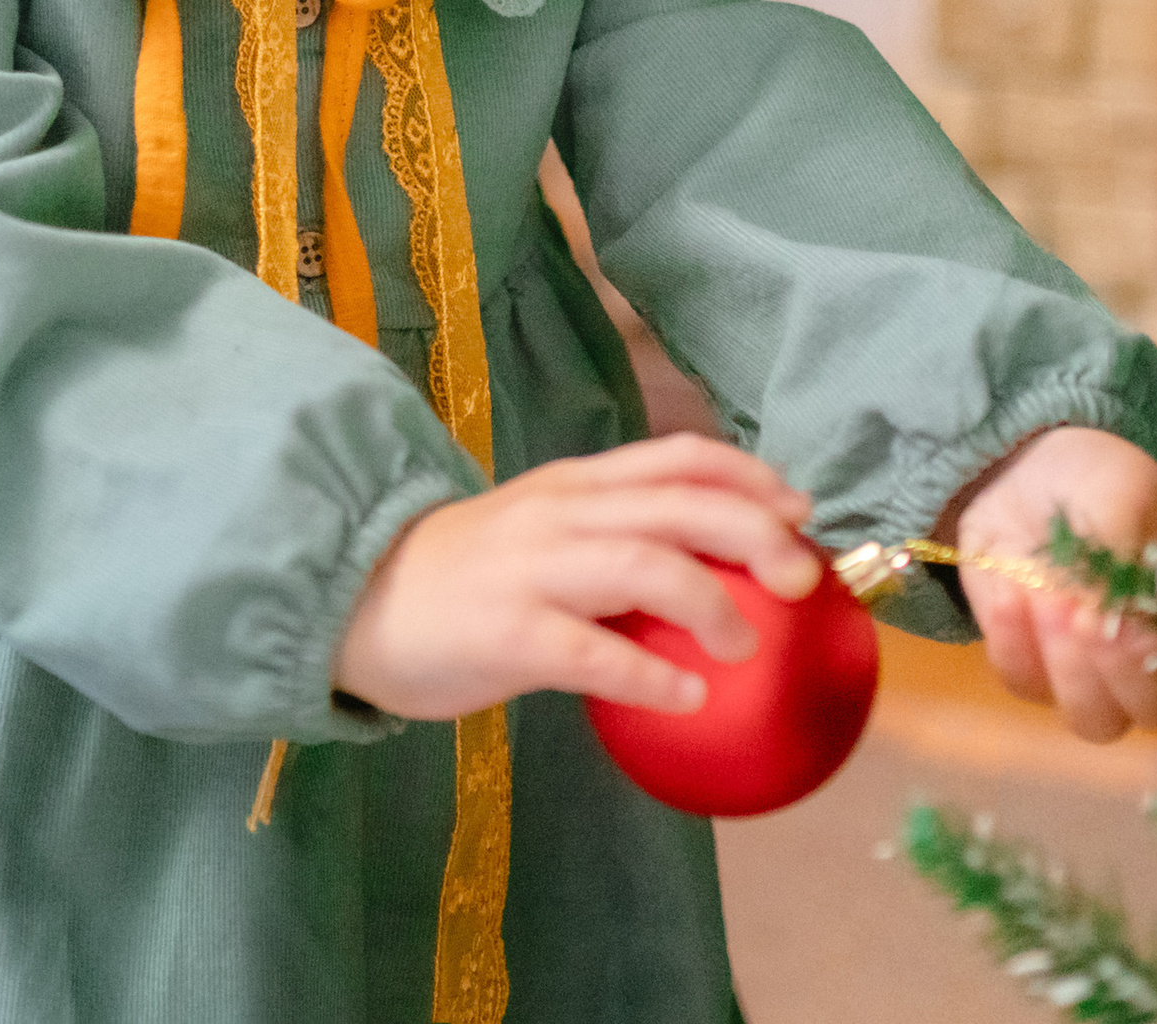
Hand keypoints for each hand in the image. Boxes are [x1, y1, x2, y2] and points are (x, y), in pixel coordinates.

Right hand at [334, 433, 819, 720]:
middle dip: (754, 532)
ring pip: (642, 563)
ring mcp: (532, 569)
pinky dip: (648, 674)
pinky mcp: (505, 632)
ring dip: (710, 601)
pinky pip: (590, 652)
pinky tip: (688, 698)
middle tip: (803, 579)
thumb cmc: (465, 576)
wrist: (353, 598)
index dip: (748, 474)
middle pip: (679, 503)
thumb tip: (712, 571)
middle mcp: (561, 513)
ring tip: (746, 644)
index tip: (801, 509)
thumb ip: (612, 538)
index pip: (677, 457)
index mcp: (575, 485)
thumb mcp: (543, 533)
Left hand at [951, 427, 1156, 741]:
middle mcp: (1151, 660)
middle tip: (1080, 616)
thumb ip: (1123, 554)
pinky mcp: (1032, 663)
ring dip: (1064, 664)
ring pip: (1090, 717)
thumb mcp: (1121, 494)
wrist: (1027, 466)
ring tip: (1044, 597)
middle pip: (1150, 714)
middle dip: (1113, 671)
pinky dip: (1012, 641)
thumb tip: (1108, 616)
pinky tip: (1007, 588)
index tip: (1120, 621)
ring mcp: (1091, 670)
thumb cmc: (1098, 481)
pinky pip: (1023, 682)